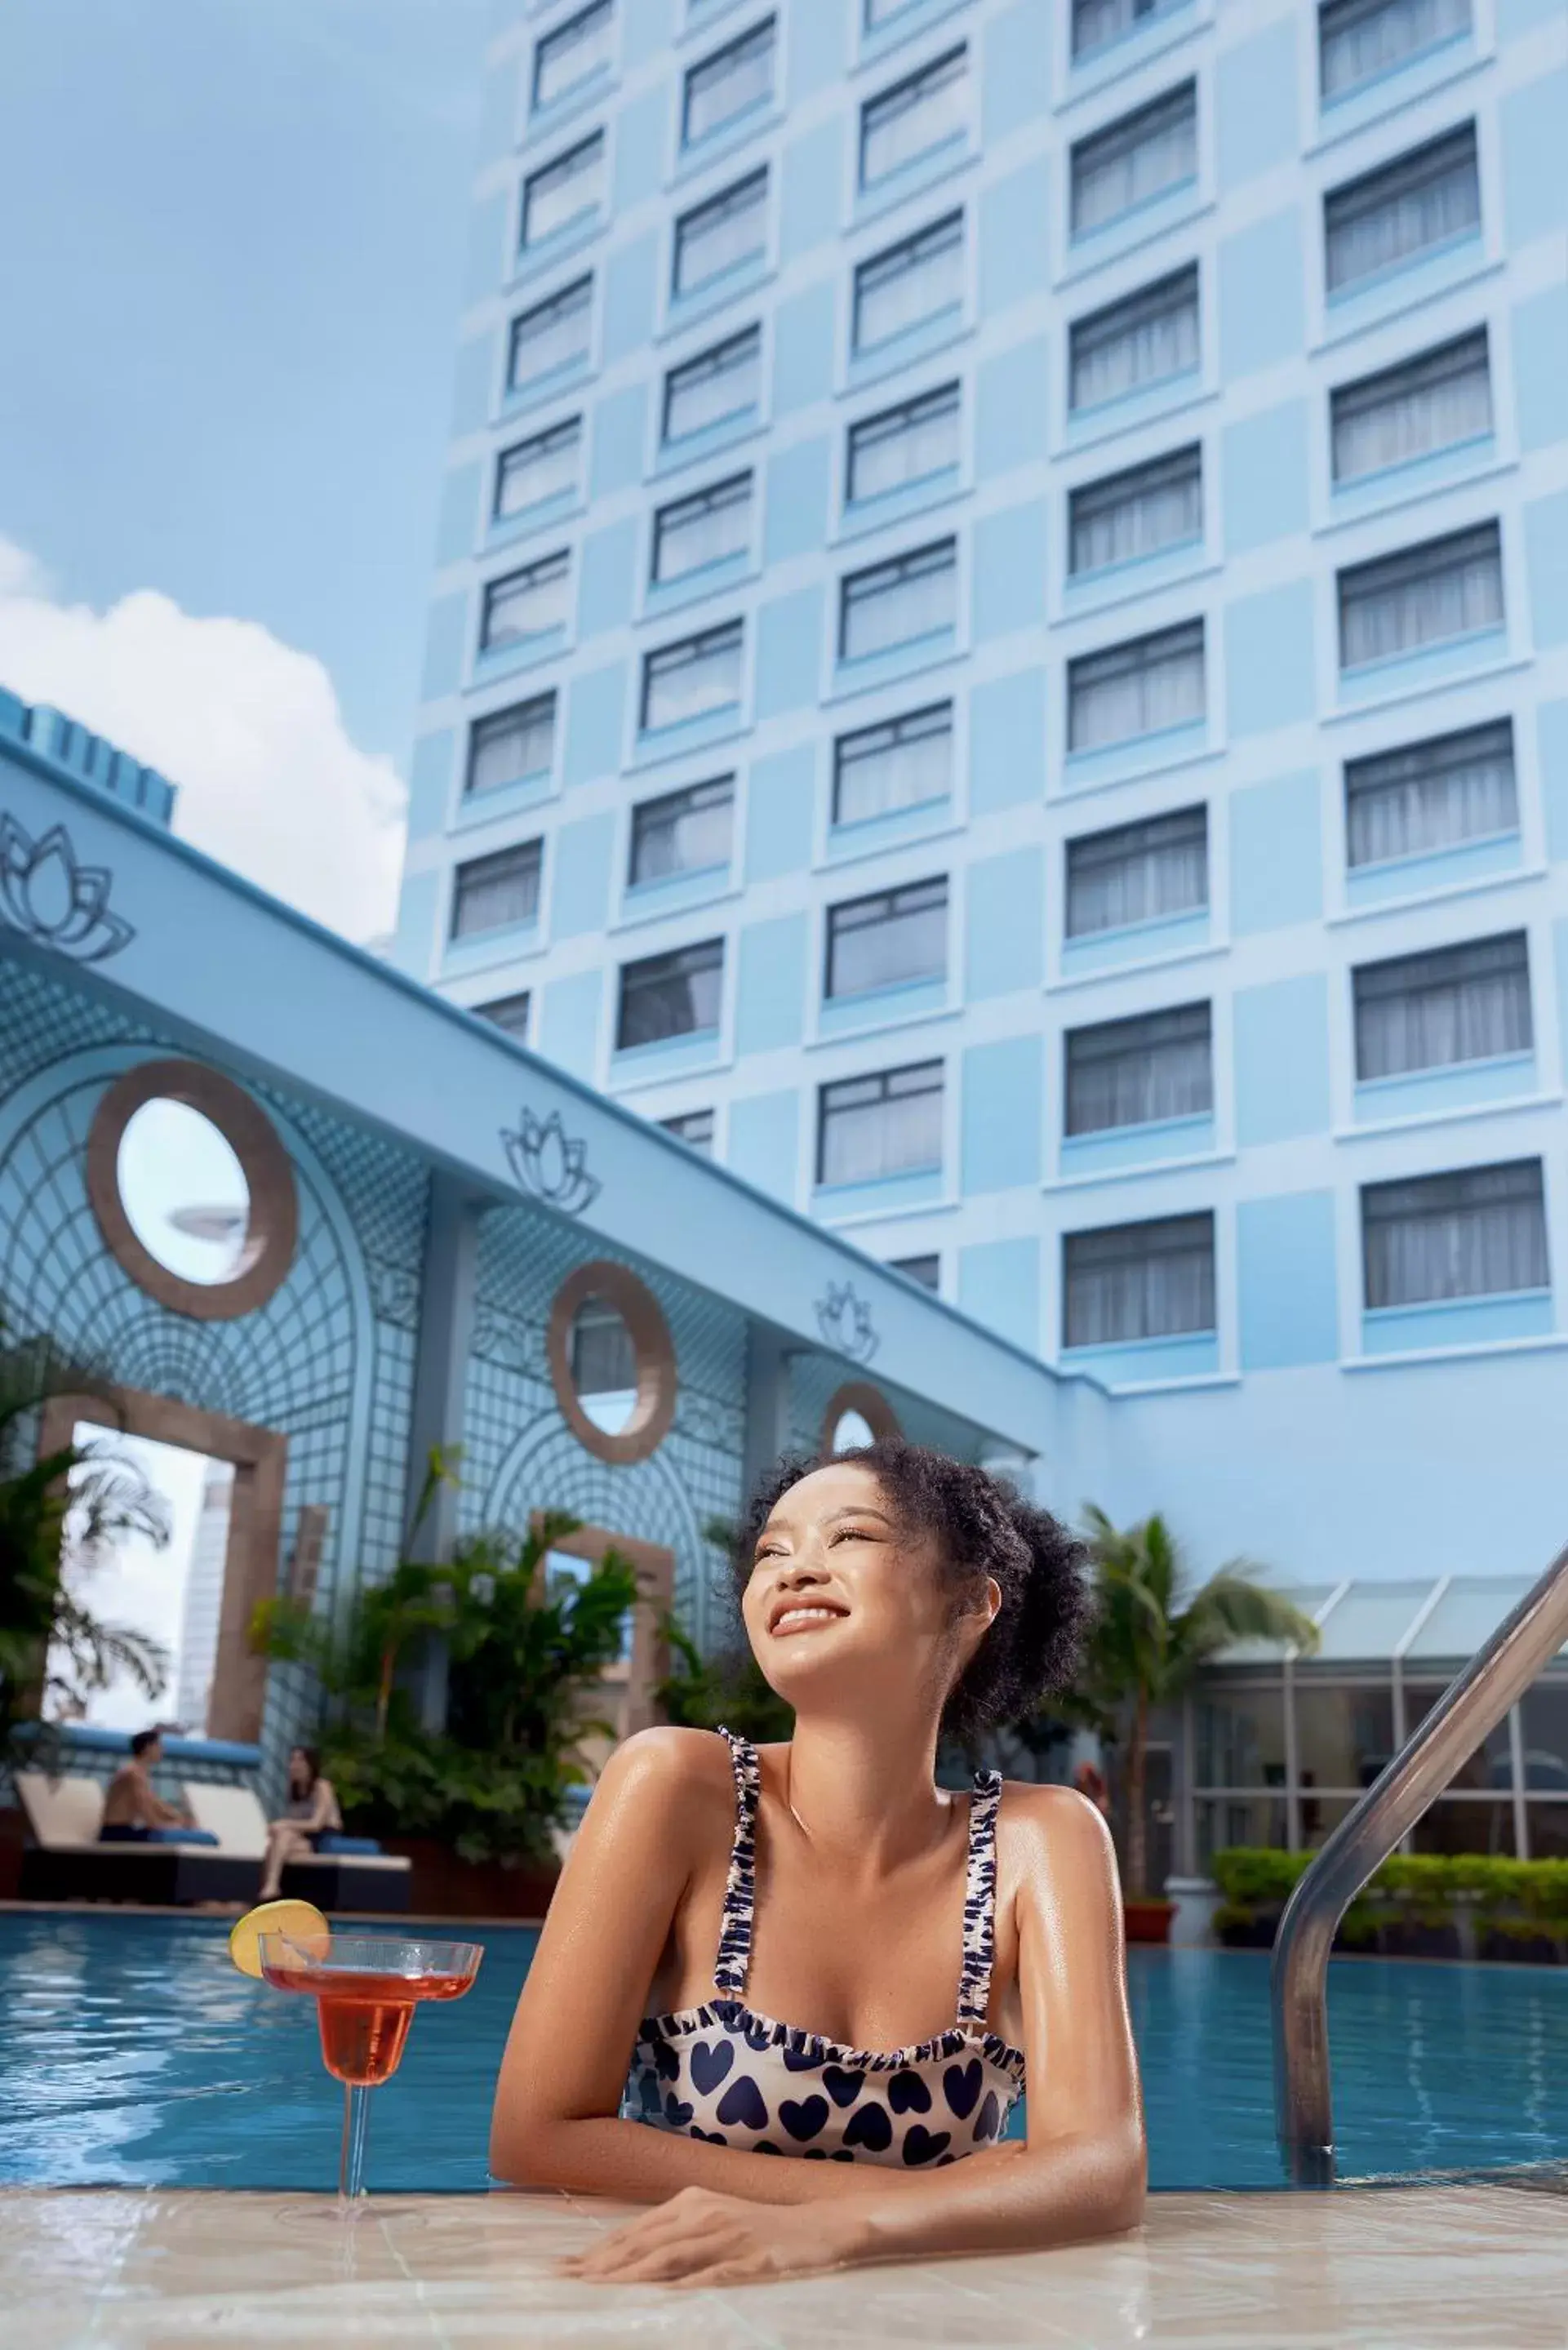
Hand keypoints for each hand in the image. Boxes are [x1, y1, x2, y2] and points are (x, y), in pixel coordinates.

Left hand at [560, 2187, 864, 2288]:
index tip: (563, 2269)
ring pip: (670, 2259)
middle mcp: (704, 2213)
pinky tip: (665, 2298)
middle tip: (565, 2282)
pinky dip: (688, 2285)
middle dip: (601, 2265)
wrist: (822, 2224)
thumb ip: (674, 2233)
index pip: (633, 2231)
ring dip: (631, 2276)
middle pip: (644, 2244)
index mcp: (690, 2201)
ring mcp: (728, 2237)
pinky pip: (715, 2275)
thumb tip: (628, 2257)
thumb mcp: (712, 2218)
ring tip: (599, 2291)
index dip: (597, 2251)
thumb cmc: (760, 2227)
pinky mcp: (753, 2260)